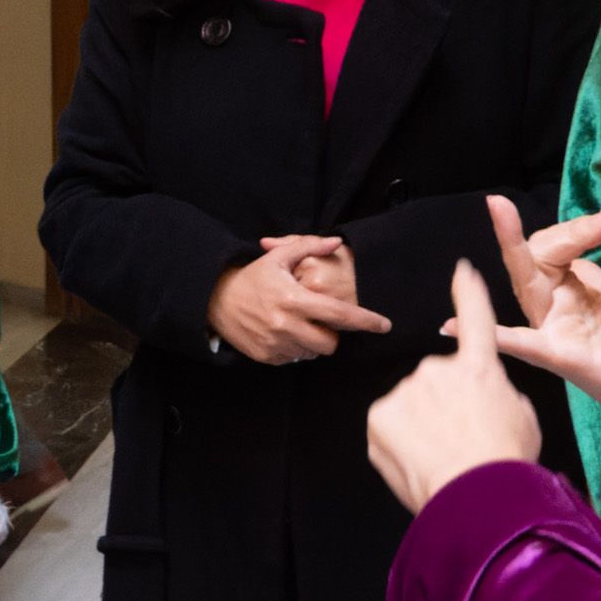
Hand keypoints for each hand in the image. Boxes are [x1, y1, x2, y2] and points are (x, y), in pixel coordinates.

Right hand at [208, 237, 392, 364]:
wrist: (215, 300)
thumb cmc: (252, 277)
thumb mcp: (278, 257)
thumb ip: (308, 246)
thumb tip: (336, 241)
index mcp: (294, 299)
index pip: (339, 314)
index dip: (365, 321)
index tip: (385, 325)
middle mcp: (286, 325)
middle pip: (330, 343)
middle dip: (332, 334)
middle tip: (320, 320)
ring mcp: (276, 344)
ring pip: (313, 353)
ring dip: (312, 341)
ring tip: (297, 324)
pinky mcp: (267, 357)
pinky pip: (294, 359)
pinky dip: (294, 348)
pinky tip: (281, 332)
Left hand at [364, 261, 541, 513]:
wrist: (477, 496)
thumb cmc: (506, 463)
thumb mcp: (522, 418)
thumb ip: (498, 393)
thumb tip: (482, 392)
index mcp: (480, 368)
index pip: (476, 320)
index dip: (468, 292)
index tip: (462, 270)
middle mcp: (439, 368)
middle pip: (437, 382)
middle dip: (444, 405)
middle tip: (462, 440)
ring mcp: (407, 390)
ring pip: (411, 405)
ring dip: (422, 425)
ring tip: (443, 456)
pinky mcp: (380, 414)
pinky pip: (390, 425)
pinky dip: (400, 442)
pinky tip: (420, 460)